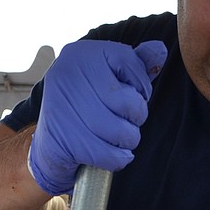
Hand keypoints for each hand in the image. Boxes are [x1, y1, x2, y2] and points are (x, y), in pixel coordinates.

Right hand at [28, 39, 167, 194]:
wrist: (49, 145)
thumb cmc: (85, 108)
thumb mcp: (107, 78)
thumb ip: (134, 65)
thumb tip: (160, 50)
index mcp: (79, 54)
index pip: (129, 61)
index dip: (141, 84)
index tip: (131, 94)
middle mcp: (67, 75)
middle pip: (128, 101)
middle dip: (136, 116)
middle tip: (124, 120)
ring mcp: (63, 110)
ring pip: (122, 132)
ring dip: (128, 140)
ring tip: (118, 137)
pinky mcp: (65, 142)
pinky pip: (111, 156)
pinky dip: (118, 159)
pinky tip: (111, 154)